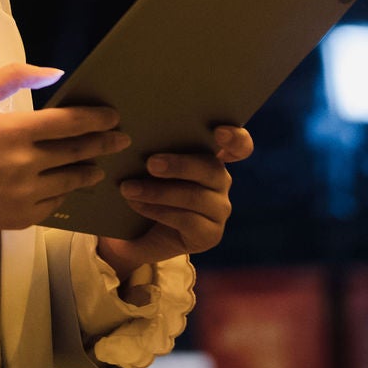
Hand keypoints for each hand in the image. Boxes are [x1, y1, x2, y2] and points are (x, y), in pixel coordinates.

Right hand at [0, 63, 131, 232]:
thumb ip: (15, 75)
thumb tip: (56, 73)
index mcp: (14, 131)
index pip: (69, 123)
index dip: (96, 119)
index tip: (113, 117)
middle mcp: (24, 165)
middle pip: (76, 153)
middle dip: (103, 144)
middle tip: (122, 139)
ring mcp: (23, 195)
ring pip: (69, 182)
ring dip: (88, 172)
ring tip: (98, 167)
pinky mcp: (18, 219)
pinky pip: (52, 206)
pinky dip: (63, 195)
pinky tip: (67, 188)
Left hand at [97, 125, 254, 276]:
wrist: (134, 235)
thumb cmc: (143, 189)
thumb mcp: (146, 168)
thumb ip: (153, 151)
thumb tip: (136, 134)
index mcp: (211, 155)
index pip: (239, 145)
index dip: (235, 137)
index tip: (218, 132)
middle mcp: (221, 180)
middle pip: (212, 168)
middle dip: (180, 165)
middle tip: (150, 163)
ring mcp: (219, 208)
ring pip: (195, 196)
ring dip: (159, 192)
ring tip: (129, 188)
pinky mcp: (211, 234)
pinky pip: (188, 220)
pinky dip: (158, 211)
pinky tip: (138, 206)